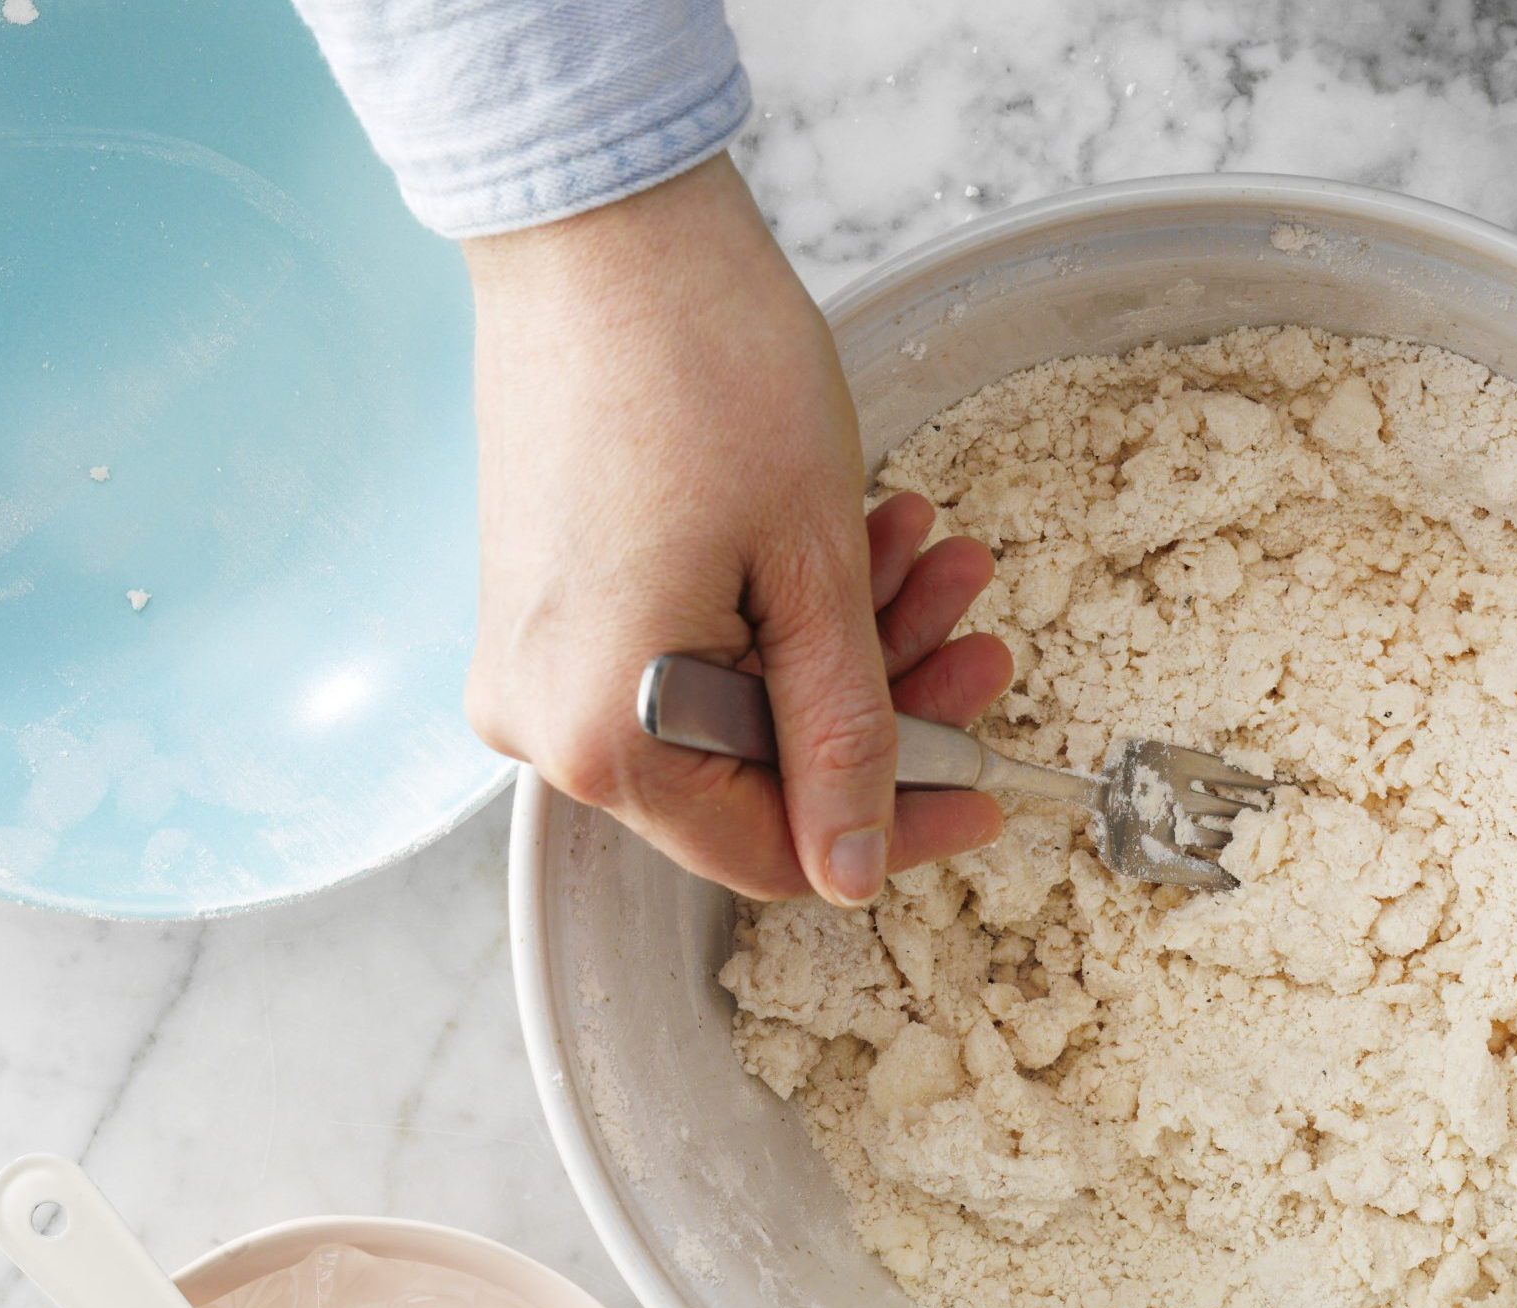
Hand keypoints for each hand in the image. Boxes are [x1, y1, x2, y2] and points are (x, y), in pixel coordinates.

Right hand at [459, 155, 1010, 904]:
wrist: (600, 226)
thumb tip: (852, 873)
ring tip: (932, 552)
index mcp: (605, 738)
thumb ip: (842, 740)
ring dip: (846, 640)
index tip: (981, 786)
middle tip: (976, 628)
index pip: (772, 850)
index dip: (892, 827)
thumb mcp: (814, 579)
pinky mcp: (547, 606)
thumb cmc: (706, 372)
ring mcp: (536, 662)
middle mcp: (542, 723)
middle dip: (885, 703)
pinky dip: (775, 609)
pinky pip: (684, 650)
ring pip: (733, 706)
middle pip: (756, 776)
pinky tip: (860, 536)